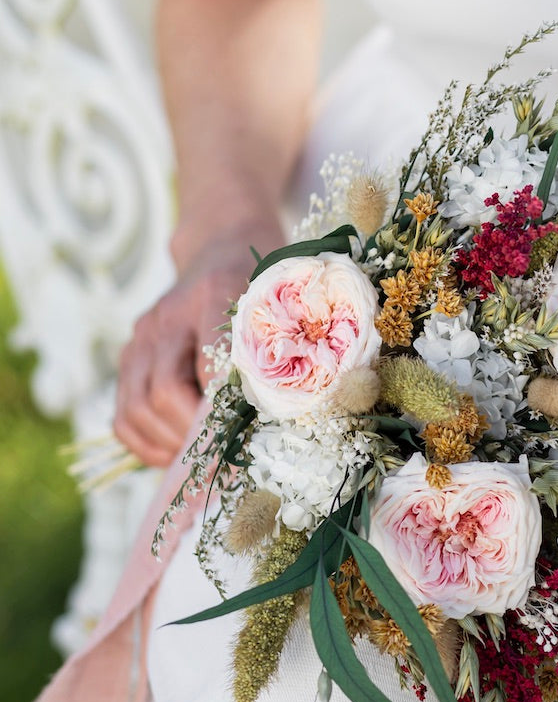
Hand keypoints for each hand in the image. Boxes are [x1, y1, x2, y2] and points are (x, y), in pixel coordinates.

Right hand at [113, 220, 283, 466]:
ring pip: (136, 408)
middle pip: (164, 391)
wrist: (224, 245)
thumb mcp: (285, 305)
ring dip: (171, 444)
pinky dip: (147, 445)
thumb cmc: (265, 284)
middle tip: (229, 453)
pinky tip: (179, 453)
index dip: (227, 410)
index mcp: (212, 294)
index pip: (212, 364)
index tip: (250, 439)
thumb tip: (290, 414)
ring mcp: (142, 338)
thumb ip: (287, 346)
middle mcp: (167, 317)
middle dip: (197, 433)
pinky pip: (123, 416)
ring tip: (205, 457)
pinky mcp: (130, 358)